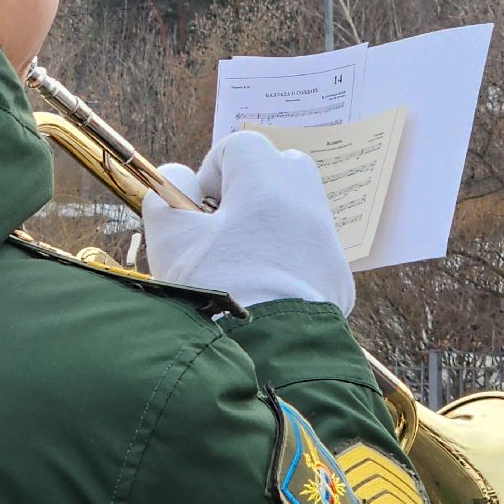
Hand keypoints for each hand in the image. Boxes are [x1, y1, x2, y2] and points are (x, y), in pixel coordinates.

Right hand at [142, 130, 354, 314]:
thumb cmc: (216, 289)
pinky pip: (308, 253)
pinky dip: (286, 261)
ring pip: (296, 211)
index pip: (240, 146)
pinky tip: (263, 292)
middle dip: (249, 190)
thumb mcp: (172, 236)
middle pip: (280, 169)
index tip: (199, 214)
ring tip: (241, 264)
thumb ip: (166, 194)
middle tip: (223, 230)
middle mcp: (307, 202)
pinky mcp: (336, 280)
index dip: (212, 174)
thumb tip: (180, 182)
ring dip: (268, 225)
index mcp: (269, 182)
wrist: (267, 357)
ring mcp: (328, 242)